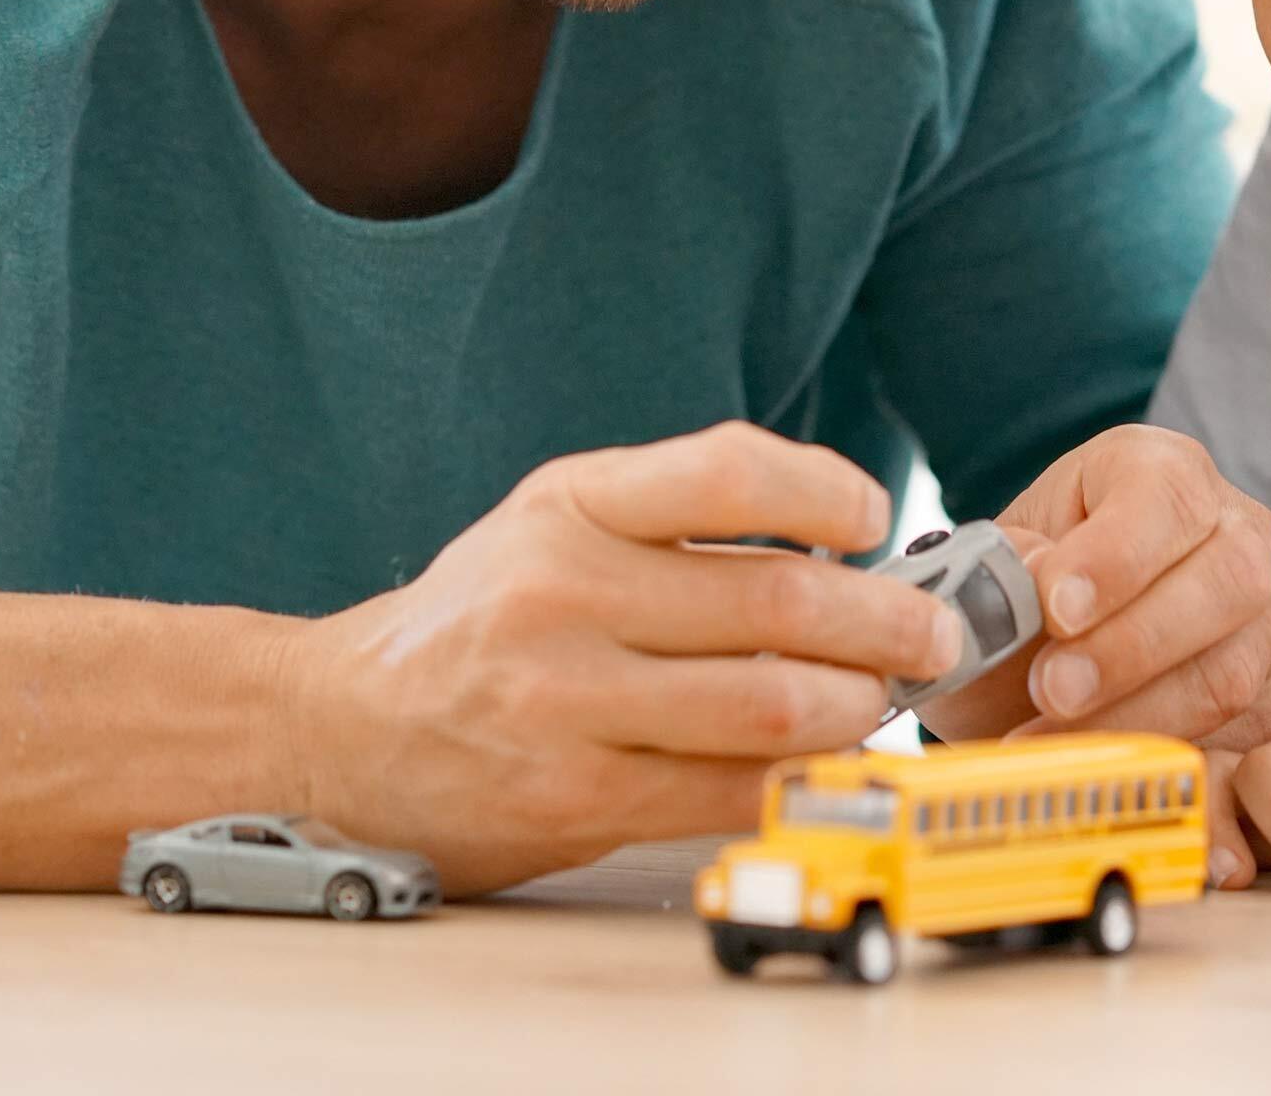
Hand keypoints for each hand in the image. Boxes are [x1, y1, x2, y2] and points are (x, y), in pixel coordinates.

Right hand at [277, 422, 965, 893]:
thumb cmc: (481, 620)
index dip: (830, 491)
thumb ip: (676, 520)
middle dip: (886, 622)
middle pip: (778, 602)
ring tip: (878, 702)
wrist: (338, 727)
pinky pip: (726, 790)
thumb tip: (843, 550)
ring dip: (856, 708)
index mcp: (569, 506)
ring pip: (769, 705)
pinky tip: (817, 763)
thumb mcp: (554, 523)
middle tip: (931, 635)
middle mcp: (562, 594)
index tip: (874, 518)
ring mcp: (563, 703)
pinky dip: (796, 777)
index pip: (730, 471)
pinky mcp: (570, 798)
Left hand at [915, 424, 1270, 751]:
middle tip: (1051, 689)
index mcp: (1160, 472)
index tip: (1055, 608)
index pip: (1165, 496)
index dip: (1116, 555)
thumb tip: (1031, 582)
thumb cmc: (1017, 613)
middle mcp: (1235, 532)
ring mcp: (1264, 618)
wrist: (1031, 675)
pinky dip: (1165, 767)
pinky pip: (1240, 740)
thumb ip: (998, 580)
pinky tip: (1102, 780)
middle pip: (1224, 580)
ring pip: (1232, 669)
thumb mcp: (990, 582)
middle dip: (1131, 646)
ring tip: (1048, 742)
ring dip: (1136, 717)